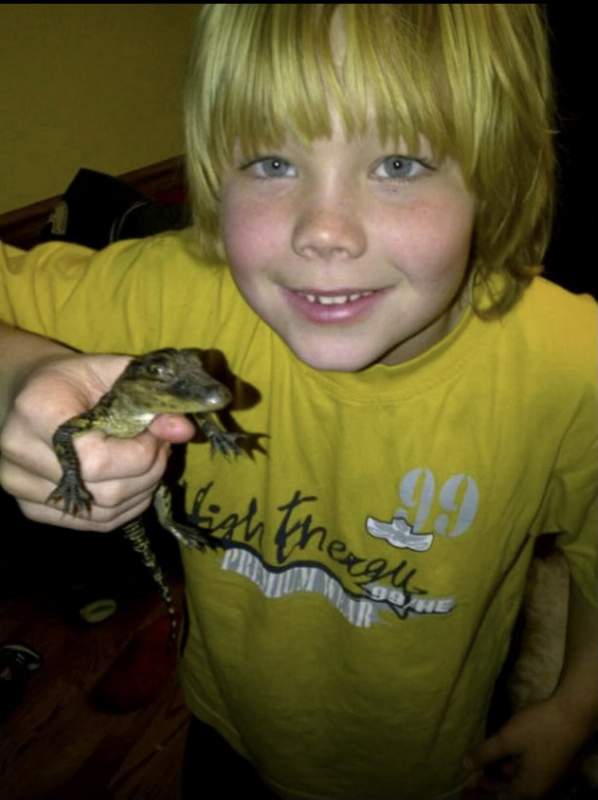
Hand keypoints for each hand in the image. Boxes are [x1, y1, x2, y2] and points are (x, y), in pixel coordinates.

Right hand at [0, 353, 194, 530]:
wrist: (38, 394)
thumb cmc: (80, 379)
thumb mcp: (116, 374)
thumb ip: (150, 398)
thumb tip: (184, 430)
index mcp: (36, 410)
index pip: (97, 458)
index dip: (140, 452)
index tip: (156, 433)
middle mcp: (19, 451)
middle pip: (104, 490)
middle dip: (149, 471)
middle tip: (160, 447)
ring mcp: (21, 485)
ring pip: (104, 512)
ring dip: (141, 490)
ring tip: (148, 461)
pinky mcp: (33, 508)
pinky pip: (95, 523)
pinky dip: (126, 506)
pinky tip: (134, 481)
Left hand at [462, 698, 585, 797]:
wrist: (572, 715)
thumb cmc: (539, 729)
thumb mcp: (507, 740)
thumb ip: (485, 754)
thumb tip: (464, 766)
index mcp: (528, 789)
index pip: (499, 799)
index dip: (479, 797)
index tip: (463, 792)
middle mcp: (537, 788)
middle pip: (507, 793)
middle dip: (487, 788)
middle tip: (468, 783)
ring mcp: (544, 776)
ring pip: (515, 782)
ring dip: (496, 777)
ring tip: (479, 769)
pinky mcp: (547, 764)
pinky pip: (523, 772)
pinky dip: (508, 768)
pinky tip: (498, 758)